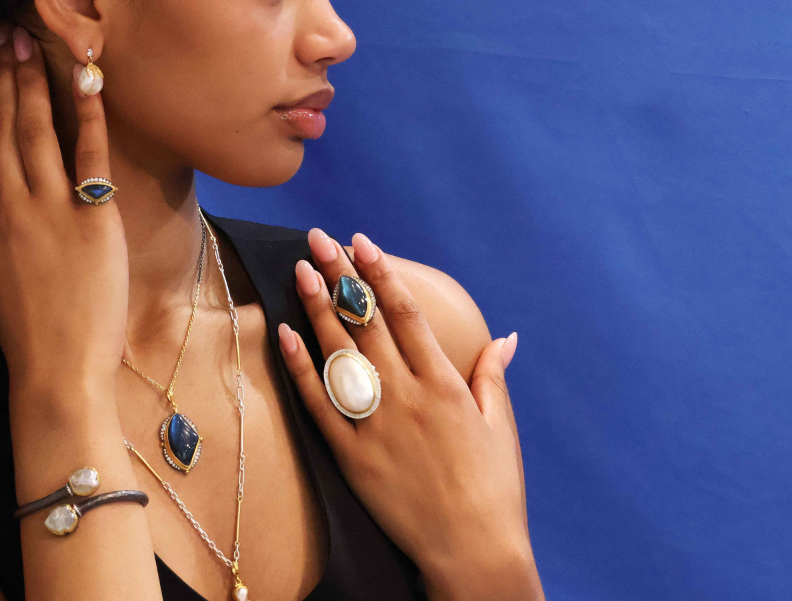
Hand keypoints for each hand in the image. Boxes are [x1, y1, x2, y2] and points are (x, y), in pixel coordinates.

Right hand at [0, 22, 127, 390]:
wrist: (55, 368)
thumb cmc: (24, 328)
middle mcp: (7, 204)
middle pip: (2, 120)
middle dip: (2, 67)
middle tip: (3, 22)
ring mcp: (48, 208)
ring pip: (36, 128)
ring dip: (33, 78)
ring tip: (29, 36)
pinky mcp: (91, 218)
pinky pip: (90, 154)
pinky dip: (88, 112)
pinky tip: (86, 76)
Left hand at [277, 232, 541, 600]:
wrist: (471, 552)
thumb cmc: (494, 491)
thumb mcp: (501, 427)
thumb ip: (493, 376)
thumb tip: (507, 337)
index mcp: (445, 384)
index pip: (406, 313)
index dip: (381, 273)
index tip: (362, 242)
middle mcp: (408, 396)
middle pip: (367, 323)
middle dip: (341, 276)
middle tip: (319, 240)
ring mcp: (377, 425)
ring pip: (340, 354)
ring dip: (318, 308)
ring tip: (300, 269)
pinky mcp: (353, 456)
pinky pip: (320, 404)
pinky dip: (301, 368)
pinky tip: (285, 333)